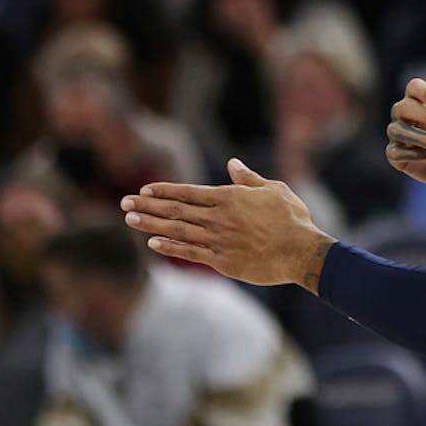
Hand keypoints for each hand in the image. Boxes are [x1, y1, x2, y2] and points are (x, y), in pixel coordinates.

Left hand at [122, 157, 335, 289]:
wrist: (301, 251)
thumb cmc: (292, 218)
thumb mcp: (273, 189)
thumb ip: (248, 179)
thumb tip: (231, 164)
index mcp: (229, 198)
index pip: (188, 192)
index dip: (164, 190)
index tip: (144, 189)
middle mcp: (218, 218)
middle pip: (175, 210)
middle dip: (147, 205)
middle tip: (124, 202)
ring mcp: (218, 240)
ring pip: (177, 230)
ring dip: (151, 224)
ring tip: (130, 219)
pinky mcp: (222, 261)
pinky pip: (190, 252)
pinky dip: (170, 247)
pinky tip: (153, 242)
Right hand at [385, 78, 425, 190]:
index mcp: (424, 100)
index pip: (414, 87)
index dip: (422, 91)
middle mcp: (407, 115)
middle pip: (402, 107)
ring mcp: (400, 135)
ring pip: (397, 130)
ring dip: (424, 137)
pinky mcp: (397, 155)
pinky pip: (395, 152)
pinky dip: (414, 154)